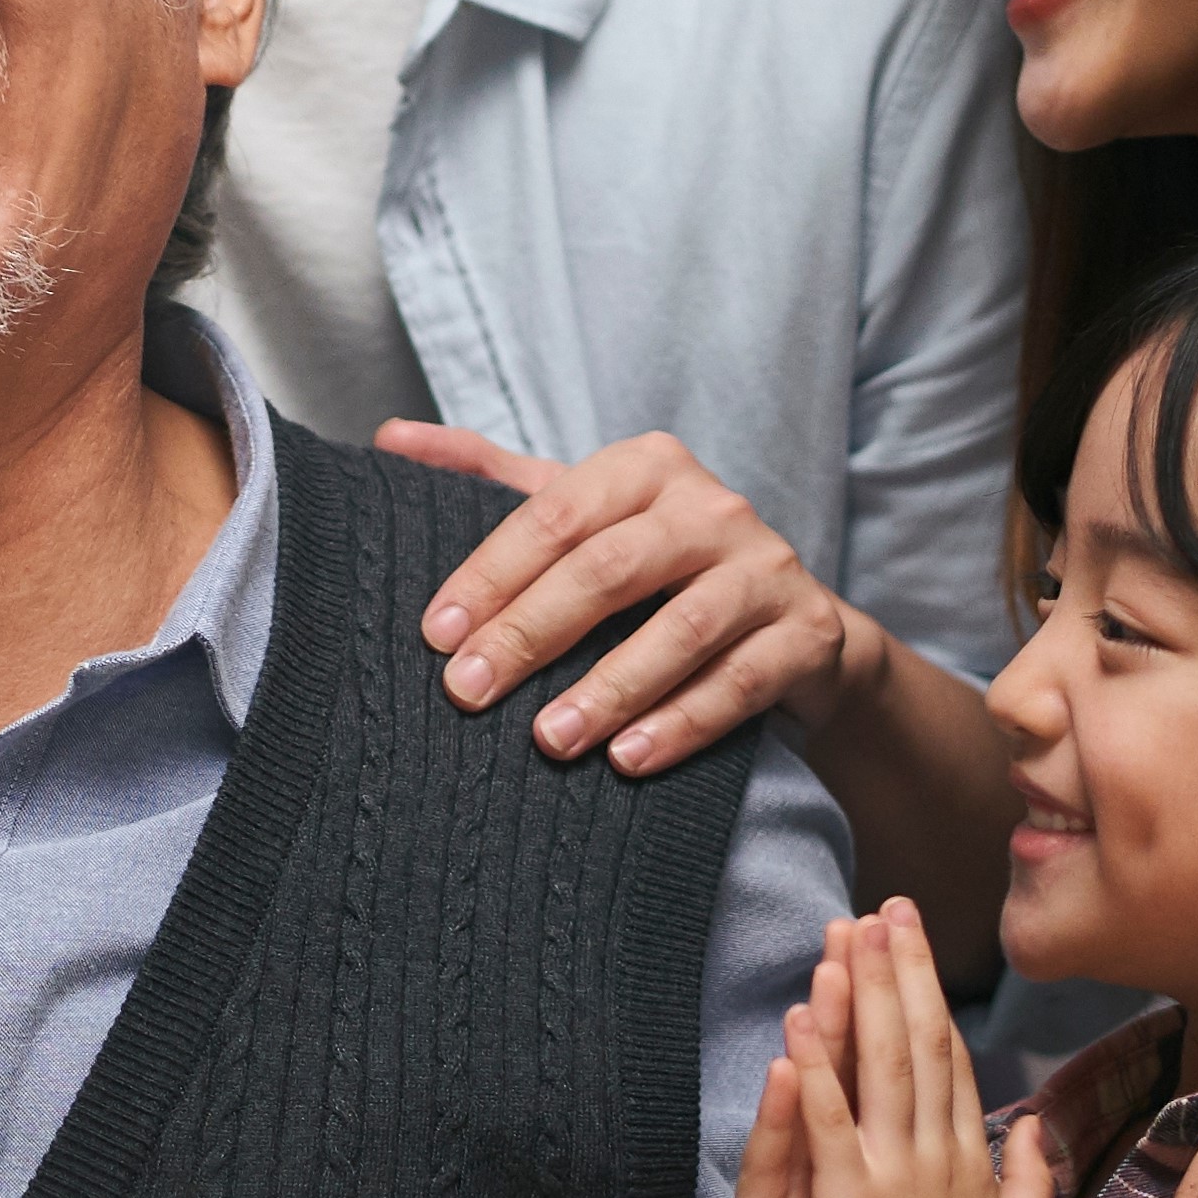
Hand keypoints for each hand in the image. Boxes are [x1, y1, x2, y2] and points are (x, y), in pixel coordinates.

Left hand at [394, 423, 876, 774]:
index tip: (437, 634)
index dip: (493, 573)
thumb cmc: (658, 563)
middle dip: (533, 633)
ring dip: (609, 688)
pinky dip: (683, 723)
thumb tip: (389, 436)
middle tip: (468, 692)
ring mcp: (767, 569)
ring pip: (681, 629)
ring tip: (549, 740)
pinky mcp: (807, 633)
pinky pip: (741, 682)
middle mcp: (712, 506)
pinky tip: (629, 760)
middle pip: (611, 569)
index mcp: (647, 466)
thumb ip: (489, 475)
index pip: (557, 514)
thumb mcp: (582, 508)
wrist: (792, 621)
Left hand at [782, 901, 1048, 1197]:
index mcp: (970, 1170)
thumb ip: (1028, 1187)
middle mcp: (939, 1165)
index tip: (913, 939)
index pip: (949, 1063)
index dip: (929, 995)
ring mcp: (899, 1185)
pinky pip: (832, 1126)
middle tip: (885, 906)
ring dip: (865, 997)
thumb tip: (1038, 1127)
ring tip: (847, 933)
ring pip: (882, 1071)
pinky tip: (805, 1017)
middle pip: (921, 1049)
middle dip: (901, 972)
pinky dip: (818, 1069)